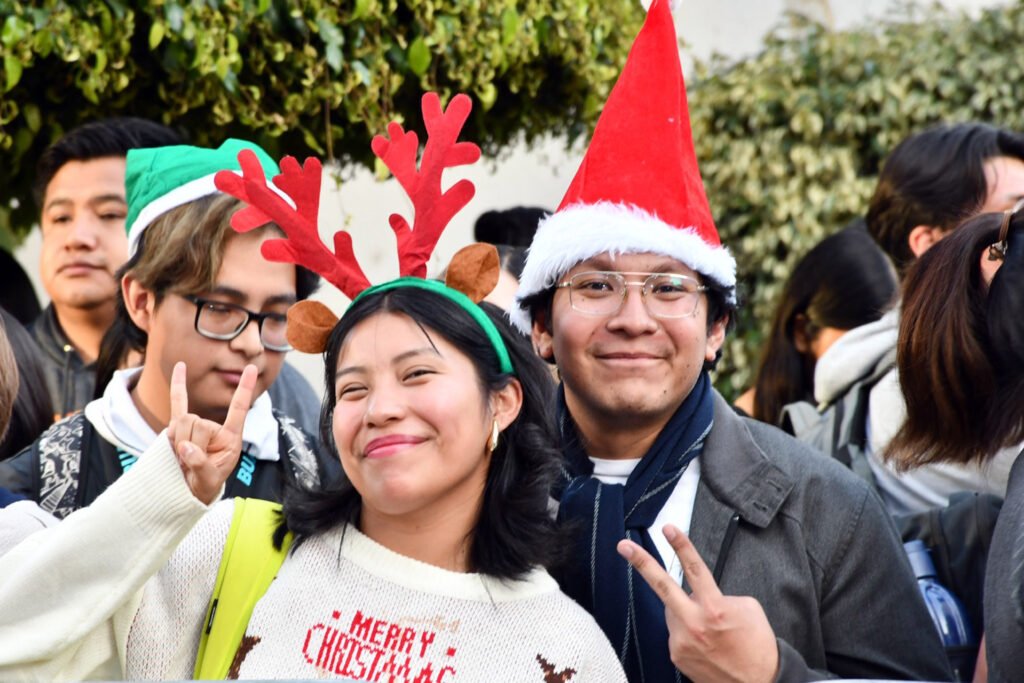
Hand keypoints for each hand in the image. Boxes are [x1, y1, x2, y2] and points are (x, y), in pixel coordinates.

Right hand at [166, 361, 257, 504]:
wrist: (190, 488)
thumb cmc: (206, 483)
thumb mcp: (209, 479)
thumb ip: (201, 465)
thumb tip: (185, 447)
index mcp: (230, 436)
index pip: (239, 408)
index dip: (245, 389)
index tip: (252, 368)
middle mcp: (215, 427)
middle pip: (198, 422)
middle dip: (191, 444)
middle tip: (191, 462)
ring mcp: (197, 425)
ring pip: (183, 421)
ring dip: (179, 442)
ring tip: (183, 457)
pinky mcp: (180, 426)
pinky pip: (178, 402)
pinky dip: (178, 385)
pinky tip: (180, 366)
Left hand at [617, 524, 778, 682]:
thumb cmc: (757, 645)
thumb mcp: (748, 609)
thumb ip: (721, 595)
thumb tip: (701, 594)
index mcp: (714, 608)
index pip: (695, 569)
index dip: (681, 546)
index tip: (668, 528)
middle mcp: (693, 624)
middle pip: (662, 586)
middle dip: (641, 563)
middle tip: (623, 546)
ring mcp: (681, 641)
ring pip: (673, 611)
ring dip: (685, 610)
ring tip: (709, 628)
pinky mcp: (676, 655)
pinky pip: (676, 632)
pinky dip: (687, 631)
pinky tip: (706, 643)